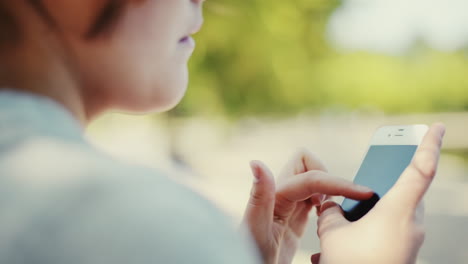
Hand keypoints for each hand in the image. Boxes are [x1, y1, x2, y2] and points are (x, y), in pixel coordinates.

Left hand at [243, 149, 373, 263]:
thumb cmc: (250, 254)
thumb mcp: (254, 229)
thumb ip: (259, 197)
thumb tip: (256, 162)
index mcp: (275, 195)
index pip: (313, 178)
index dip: (339, 183)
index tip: (364, 194)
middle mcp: (281, 194)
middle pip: (309, 164)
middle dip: (329, 177)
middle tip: (338, 204)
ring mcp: (289, 204)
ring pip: (314, 180)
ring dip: (330, 188)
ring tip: (337, 212)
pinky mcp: (295, 216)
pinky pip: (315, 197)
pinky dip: (328, 199)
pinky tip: (329, 217)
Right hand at [311, 123, 445, 263]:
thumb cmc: (353, 263)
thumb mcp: (333, 233)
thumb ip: (332, 212)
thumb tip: (332, 205)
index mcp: (399, 211)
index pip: (421, 169)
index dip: (429, 144)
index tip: (439, 126)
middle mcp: (412, 223)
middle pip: (407, 189)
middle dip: (389, 178)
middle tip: (379, 164)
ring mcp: (411, 239)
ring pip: (397, 210)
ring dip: (377, 206)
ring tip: (350, 212)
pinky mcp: (404, 251)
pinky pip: (393, 227)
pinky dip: (375, 224)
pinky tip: (351, 236)